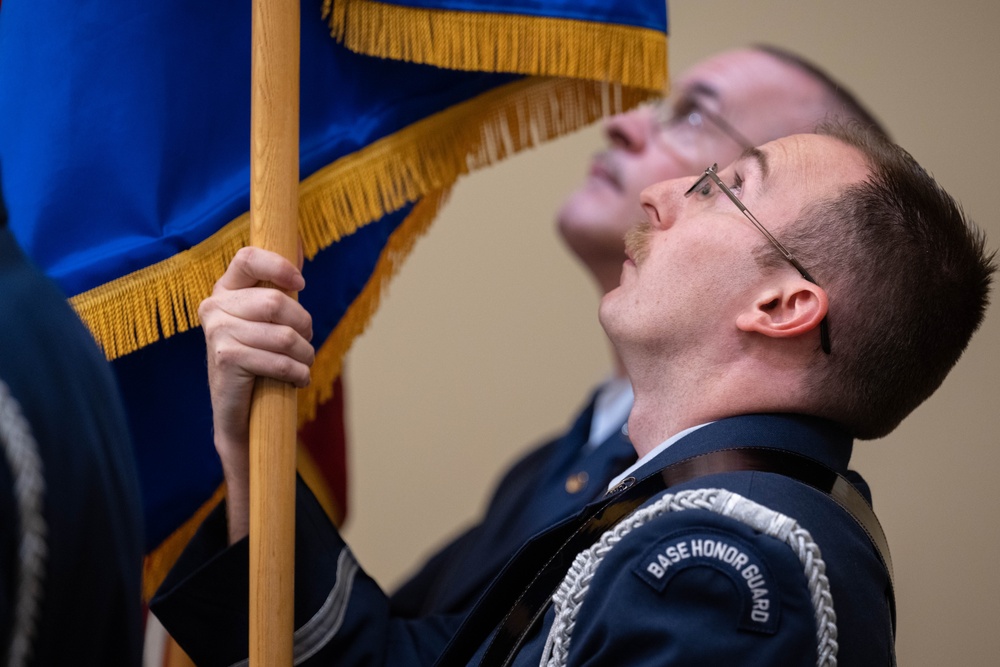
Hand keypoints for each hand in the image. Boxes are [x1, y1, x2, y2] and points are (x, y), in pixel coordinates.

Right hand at [198, 247, 312, 540]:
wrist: (240, 416)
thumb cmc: (261, 361)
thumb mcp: (269, 320)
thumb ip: (280, 284)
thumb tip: (299, 237)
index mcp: (225, 290)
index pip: (248, 258)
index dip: (279, 266)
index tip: (301, 285)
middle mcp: (214, 307)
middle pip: (277, 303)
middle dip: (304, 326)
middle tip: (305, 344)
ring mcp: (216, 333)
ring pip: (284, 335)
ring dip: (304, 354)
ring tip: (300, 364)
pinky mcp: (225, 359)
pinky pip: (278, 360)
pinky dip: (297, 373)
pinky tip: (296, 380)